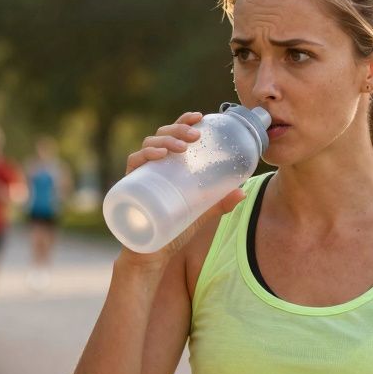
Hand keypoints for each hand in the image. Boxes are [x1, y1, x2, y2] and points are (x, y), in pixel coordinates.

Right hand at [117, 111, 245, 267]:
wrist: (151, 257)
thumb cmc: (172, 232)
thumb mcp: (200, 215)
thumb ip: (219, 203)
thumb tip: (242, 191)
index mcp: (166, 167)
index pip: (173, 136)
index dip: (183, 121)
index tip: (199, 116)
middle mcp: (151, 167)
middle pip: (161, 136)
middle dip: (178, 129)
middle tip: (195, 135)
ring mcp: (140, 176)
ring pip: (148, 145)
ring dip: (166, 139)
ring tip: (183, 146)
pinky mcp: (130, 188)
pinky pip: (133, 163)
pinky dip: (145, 156)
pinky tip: (160, 155)